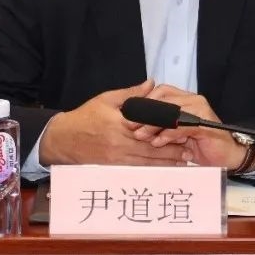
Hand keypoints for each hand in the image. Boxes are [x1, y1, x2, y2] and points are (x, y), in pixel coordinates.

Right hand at [39, 80, 186, 165]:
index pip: (148, 126)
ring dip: (167, 162)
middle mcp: (119, 143)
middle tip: (191, 148)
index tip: (183, 128)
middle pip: (151, 148)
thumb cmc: (85, 117)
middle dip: (172, 149)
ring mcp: (117, 158)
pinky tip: (166, 170)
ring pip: (147, 162)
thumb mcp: (106, 99)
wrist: (63, 139)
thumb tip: (151, 84)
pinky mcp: (114, 168)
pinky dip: (154, 170)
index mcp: (119, 124)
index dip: (167, 129)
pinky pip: (138, 170)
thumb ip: (131, 93)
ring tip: (185, 161)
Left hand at [133, 85, 247, 169]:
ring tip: (142, 136)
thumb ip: (161, 125)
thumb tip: (136, 124)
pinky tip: (158, 142)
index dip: (144, 101)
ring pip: (170, 111)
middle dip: (145, 113)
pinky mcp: (204, 124)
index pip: (161, 91)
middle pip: (164, 99)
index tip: (129, 115)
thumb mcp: (176, 134)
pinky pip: (181, 125)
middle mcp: (193, 100)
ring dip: (153, 124)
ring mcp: (200, 110)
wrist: (228, 157)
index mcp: (186, 99)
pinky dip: (167, 133)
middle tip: (131, 127)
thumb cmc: (202, 146)